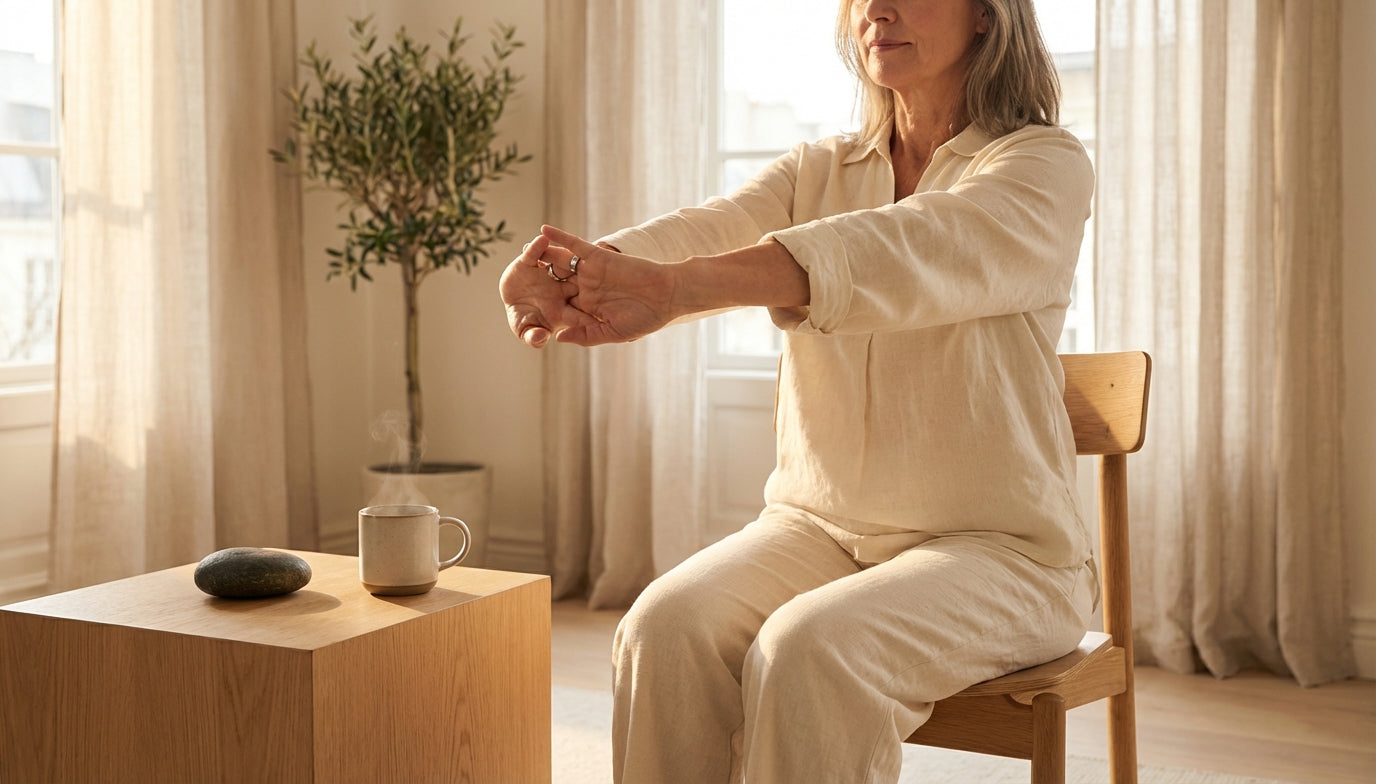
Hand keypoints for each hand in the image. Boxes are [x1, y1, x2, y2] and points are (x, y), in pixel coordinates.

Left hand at [499, 225, 677, 347]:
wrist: (668, 294)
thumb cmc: (645, 318)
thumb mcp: (613, 333)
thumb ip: (585, 335)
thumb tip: (558, 337)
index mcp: (589, 310)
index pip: (561, 309)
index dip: (543, 309)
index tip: (523, 311)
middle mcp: (588, 289)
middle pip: (557, 284)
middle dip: (537, 280)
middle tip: (514, 277)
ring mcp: (592, 272)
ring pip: (561, 263)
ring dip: (542, 256)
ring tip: (521, 250)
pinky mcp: (599, 257)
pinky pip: (575, 245)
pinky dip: (560, 237)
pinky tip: (543, 230)